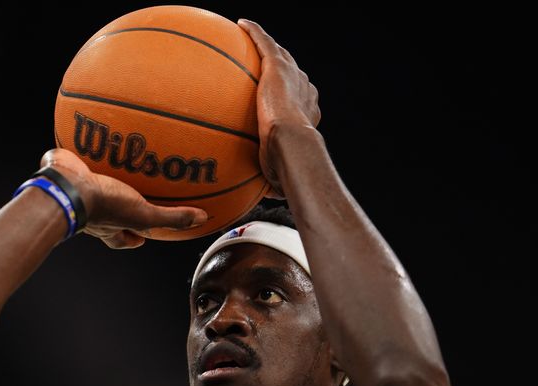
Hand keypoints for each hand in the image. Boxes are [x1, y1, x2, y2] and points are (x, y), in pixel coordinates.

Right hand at [39, 148, 207, 248]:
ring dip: (110, 173)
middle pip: (110, 212)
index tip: (142, 238)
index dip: (133, 239)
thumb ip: (172, 218)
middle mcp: (95, 211)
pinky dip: (93, 145)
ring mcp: (81, 190)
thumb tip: (203, 218)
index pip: (123, 239)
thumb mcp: (144, 215)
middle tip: (136, 195)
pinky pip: (85, 156)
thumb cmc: (103, 207)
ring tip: (124, 157)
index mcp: (109, 226)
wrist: (66, 186)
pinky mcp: (72, 169)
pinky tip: (105, 130)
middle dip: (122, 205)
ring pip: (98, 183)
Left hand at [238, 19, 320, 196]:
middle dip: (282, 67)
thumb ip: (273, 180)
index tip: (282, 98)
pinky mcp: (276, 66)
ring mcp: (292, 76)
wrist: (291, 146)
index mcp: (308, 113)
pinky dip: (254, 33)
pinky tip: (240, 25)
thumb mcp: (279, 175)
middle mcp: (305, 90)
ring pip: (279, 54)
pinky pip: (263, 43)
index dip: (293, 96)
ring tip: (252, 37)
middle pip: (293, 73)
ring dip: (267, 45)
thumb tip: (270, 198)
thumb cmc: (288, 166)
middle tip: (269, 66)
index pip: (301, 99)